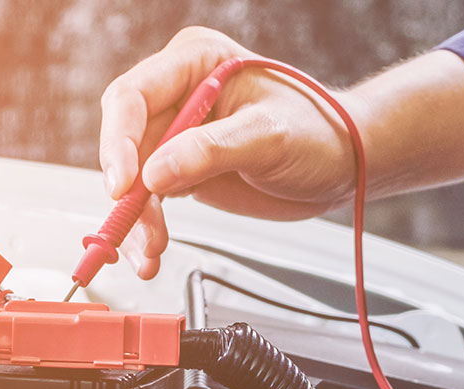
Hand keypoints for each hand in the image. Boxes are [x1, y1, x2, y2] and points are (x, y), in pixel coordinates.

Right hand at [98, 27, 359, 278]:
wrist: (343, 163)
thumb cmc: (320, 132)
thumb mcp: (270, 136)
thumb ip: (212, 151)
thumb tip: (155, 174)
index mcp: (195, 61)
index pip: (133, 96)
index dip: (120, 141)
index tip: (125, 184)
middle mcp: (178, 93)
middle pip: (126, 141)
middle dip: (128, 191)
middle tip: (140, 228)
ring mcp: (177, 132)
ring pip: (133, 177)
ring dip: (135, 218)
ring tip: (151, 252)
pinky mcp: (182, 168)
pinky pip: (149, 198)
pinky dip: (147, 227)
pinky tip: (151, 250)